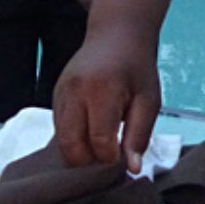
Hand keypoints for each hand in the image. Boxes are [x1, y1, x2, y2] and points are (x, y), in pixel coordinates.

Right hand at [53, 26, 161, 171]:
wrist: (115, 34)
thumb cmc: (137, 68)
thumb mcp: (149, 100)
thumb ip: (140, 135)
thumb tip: (132, 169)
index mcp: (101, 90)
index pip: (99, 141)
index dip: (111, 158)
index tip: (124, 156)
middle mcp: (74, 92)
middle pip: (71, 146)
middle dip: (90, 161)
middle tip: (110, 157)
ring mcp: (60, 93)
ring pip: (61, 141)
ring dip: (80, 152)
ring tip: (102, 145)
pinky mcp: (54, 95)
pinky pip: (59, 129)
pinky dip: (73, 139)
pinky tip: (91, 134)